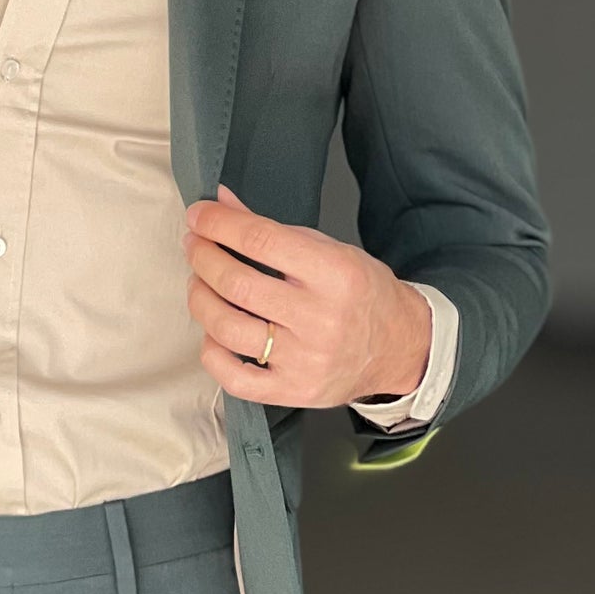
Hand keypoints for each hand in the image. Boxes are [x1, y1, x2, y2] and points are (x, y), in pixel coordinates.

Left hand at [182, 183, 431, 409]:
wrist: (400, 348)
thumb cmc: (362, 294)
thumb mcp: (330, 250)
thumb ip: (272, 230)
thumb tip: (222, 202)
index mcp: (335, 274)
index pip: (261, 241)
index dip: (219, 224)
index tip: (198, 215)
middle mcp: (320, 319)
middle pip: (237, 284)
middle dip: (203, 258)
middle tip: (194, 245)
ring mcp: (305, 360)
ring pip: (227, 328)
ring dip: (200, 299)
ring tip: (199, 283)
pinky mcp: (293, 391)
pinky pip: (233, 377)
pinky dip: (211, 351)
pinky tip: (212, 332)